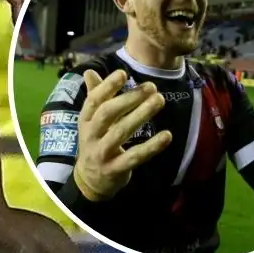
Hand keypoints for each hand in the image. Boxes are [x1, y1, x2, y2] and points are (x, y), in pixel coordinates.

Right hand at [71, 70, 173, 202]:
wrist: (91, 181)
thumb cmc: (95, 143)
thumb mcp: (91, 121)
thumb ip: (94, 97)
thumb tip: (89, 71)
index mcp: (86, 121)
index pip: (94, 100)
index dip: (107, 86)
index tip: (123, 73)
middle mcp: (91, 135)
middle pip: (108, 113)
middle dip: (129, 98)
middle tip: (151, 87)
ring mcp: (102, 153)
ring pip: (121, 132)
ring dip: (141, 115)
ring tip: (159, 100)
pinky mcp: (115, 169)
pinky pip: (135, 157)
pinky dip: (151, 147)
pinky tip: (167, 135)